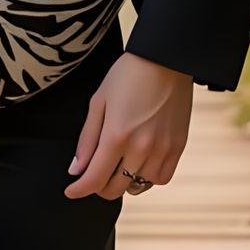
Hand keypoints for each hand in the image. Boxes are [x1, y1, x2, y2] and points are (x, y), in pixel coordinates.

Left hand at [64, 51, 193, 200]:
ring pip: (139, 186)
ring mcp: (162, 149)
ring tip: (119, 164)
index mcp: (116, 135)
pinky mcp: (178, 147)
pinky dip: (148, 177)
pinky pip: (161, 178)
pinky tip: (140, 163)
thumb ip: (87, 139)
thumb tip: (76, 170)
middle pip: (115, 188)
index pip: (94, 179)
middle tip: (95, 173)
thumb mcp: (98, 101)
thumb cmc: (128, 75)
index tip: (72, 190)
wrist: (166, 59)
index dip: (79, 189)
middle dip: (99, 185)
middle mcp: (140, 148)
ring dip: (124, 181)